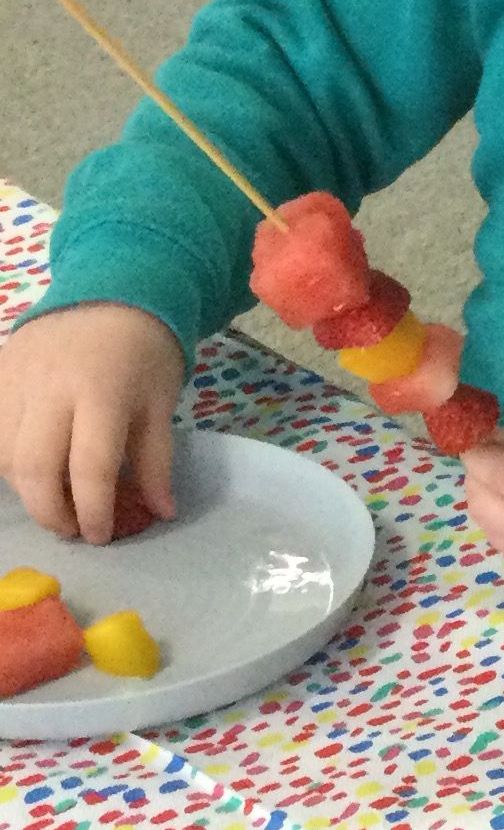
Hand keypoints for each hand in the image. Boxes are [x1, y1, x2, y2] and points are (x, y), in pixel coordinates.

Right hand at [0, 301, 183, 543]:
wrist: (109, 294)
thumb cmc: (145, 354)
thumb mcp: (161, 405)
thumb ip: (156, 461)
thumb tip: (160, 513)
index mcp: (101, 393)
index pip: (89, 467)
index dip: (93, 510)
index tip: (102, 535)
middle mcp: (49, 387)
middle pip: (33, 467)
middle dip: (51, 510)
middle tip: (73, 529)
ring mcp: (15, 380)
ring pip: (5, 454)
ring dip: (27, 489)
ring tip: (56, 502)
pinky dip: (7, 461)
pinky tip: (33, 470)